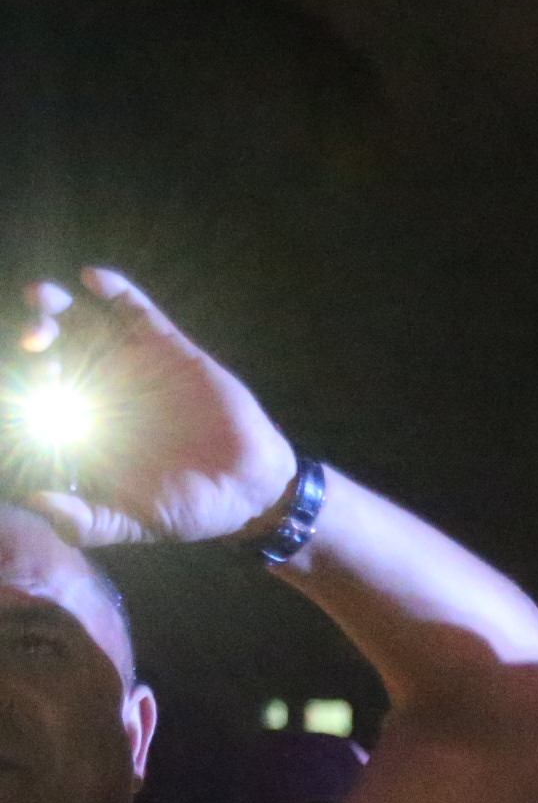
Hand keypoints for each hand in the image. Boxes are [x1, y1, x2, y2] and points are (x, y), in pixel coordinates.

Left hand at [16, 271, 300, 548]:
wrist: (251, 492)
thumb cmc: (187, 509)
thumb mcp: (130, 523)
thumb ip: (86, 520)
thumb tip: (35, 503)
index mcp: (82, 424)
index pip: (37, 390)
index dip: (22, 379)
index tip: (28, 384)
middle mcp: (101, 388)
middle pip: (52, 348)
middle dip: (33, 336)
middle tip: (34, 340)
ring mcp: (134, 365)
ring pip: (84, 323)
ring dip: (57, 306)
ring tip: (42, 298)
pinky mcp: (170, 350)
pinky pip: (136, 313)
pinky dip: (115, 292)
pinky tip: (94, 279)